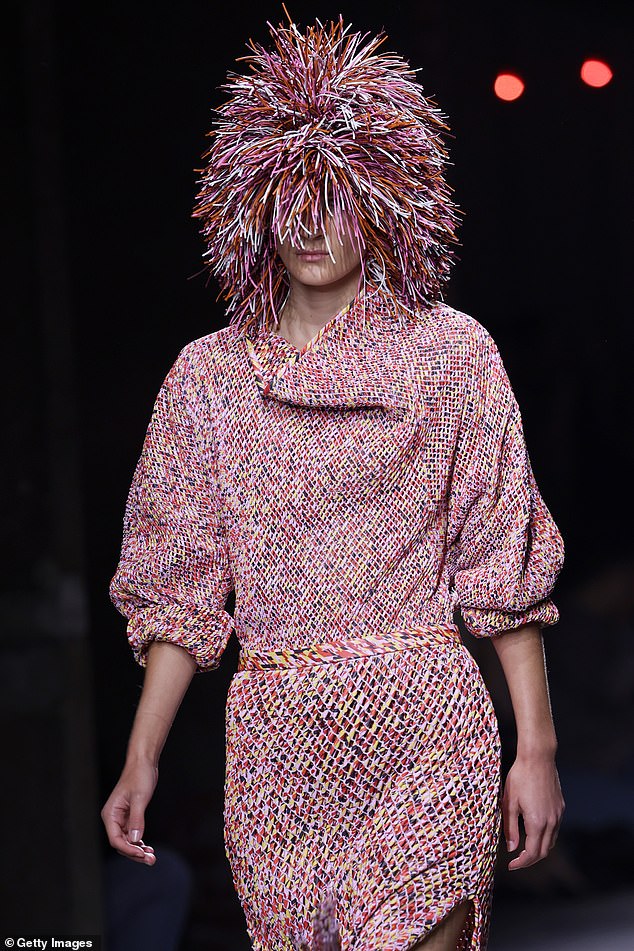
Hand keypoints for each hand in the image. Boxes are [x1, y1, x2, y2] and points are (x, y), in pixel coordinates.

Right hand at [101, 756, 158, 864]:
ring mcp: (121, 818)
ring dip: (138, 850)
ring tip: (152, 857)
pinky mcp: (130, 817)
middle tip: (151, 860)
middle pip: (121, 843)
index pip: (116, 840)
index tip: (142, 854)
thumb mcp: (139, 798)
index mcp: (110, 814)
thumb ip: (137, 820)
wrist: (143, 763)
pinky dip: (140, 843)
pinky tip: (149, 849)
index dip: (128, 850)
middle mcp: (113, 818)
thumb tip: (136, 841)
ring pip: (127, 841)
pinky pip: (132, 835)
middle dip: (135, 853)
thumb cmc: (139, 776)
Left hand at [502, 752, 564, 869]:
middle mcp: (551, 821)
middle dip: (530, 860)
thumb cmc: (520, 777)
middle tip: (516, 861)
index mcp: (537, 822)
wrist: (538, 757)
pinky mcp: (560, 807)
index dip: (522, 863)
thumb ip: (510, 827)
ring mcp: (558, 814)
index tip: (511, 866)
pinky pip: (555, 829)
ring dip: (539, 849)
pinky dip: (545, 836)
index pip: (532, 853)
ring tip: (524, 848)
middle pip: (544, 851)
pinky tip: (534, 831)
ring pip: (551, 841)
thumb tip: (511, 848)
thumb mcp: (509, 802)